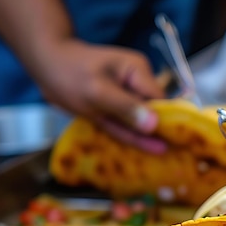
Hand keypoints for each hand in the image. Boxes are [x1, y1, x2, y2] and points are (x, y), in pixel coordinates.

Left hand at [34, 39, 167, 152]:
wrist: (46, 66)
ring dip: (151, 139)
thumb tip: (154, 125)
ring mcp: (127, 98)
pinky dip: (136, 139)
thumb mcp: (97, 91)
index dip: (169, 122)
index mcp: (138, 73)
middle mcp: (137, 85)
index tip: (179, 144)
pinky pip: (128, 127)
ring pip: (142, 123)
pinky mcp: (117, 109)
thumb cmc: (69, 73)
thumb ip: (126, 108)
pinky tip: (154, 151)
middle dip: (163, 133)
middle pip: (155, 113)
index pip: (161, 102)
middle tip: (179, 156)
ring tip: (171, 158)